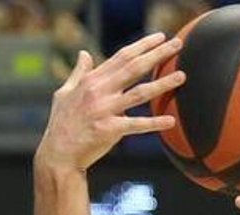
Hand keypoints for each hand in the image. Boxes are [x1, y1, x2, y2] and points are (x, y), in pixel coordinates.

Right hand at [34, 33, 182, 173]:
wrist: (58, 152)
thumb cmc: (62, 122)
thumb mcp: (64, 92)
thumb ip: (78, 72)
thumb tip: (84, 53)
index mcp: (92, 80)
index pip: (122, 56)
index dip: (142, 45)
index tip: (160, 37)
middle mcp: (99, 91)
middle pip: (134, 67)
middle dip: (157, 54)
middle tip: (178, 44)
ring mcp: (104, 110)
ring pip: (139, 93)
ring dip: (162, 84)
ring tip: (182, 76)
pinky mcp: (109, 130)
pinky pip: (136, 125)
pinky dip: (154, 123)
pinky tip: (171, 120)